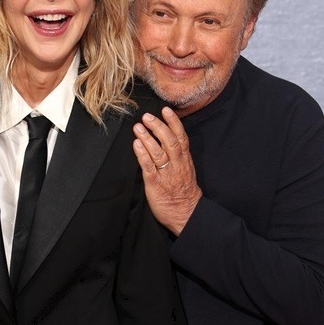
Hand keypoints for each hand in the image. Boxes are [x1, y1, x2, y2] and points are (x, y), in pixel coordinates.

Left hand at [133, 107, 201, 234]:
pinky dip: (142, 155)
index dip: (174, 123)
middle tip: (147, 116)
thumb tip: (164, 141)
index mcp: (185, 160)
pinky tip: (137, 145)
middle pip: (169, 141)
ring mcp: (166, 174)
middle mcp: (177, 165)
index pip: (181, 137)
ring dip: (147, 138)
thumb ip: (177, 157)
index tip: (166, 110)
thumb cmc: (183, 193)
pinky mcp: (156, 184)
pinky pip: (149, 167)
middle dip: (158, 127)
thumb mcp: (185, 171)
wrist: (186, 214)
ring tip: (138, 127)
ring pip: (158, 152)